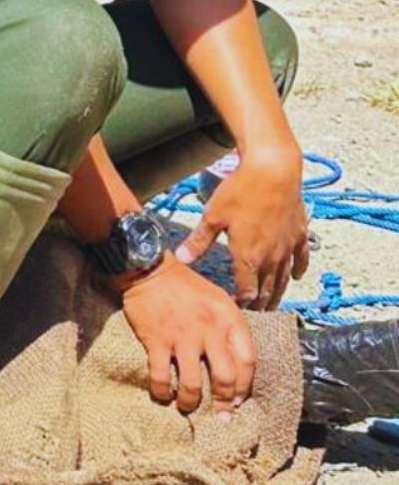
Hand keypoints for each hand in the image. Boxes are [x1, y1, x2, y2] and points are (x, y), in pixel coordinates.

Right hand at [121, 255, 255, 416]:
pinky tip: (161, 395)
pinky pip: (161, 376)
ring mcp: (182, 337)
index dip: (244, 386)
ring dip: (190, 402)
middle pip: (225, 378)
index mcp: (229, 319)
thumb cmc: (185, 286)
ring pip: (193, 384)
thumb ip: (228, 327)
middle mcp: (209, 330)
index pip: (247, 361)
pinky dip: (161, 391)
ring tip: (186, 407)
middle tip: (219, 415)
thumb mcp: (218, 299)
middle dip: (223, 403)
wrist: (149, 270)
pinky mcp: (157, 340)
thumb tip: (233, 361)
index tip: (237, 400)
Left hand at [176, 150, 308, 309]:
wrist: (273, 170)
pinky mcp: (300, 235)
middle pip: (267, 289)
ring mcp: (288, 247)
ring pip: (284, 279)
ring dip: (277, 294)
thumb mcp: (213, 216)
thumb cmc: (241, 191)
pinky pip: (301, 259)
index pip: (246, 290)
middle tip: (253, 314)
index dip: (241, 302)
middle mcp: (271, 257)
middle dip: (259, 304)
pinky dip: (297, 271)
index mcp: (248, 256)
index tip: (233, 307)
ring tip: (272, 306)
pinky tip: (295, 277)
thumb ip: (199, 241)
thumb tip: (182, 259)